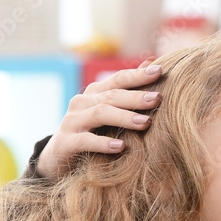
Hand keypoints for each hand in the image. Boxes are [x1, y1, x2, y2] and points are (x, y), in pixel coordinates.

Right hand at [36, 59, 162, 177]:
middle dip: (136, 96)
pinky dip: (103, 143)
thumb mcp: (110, 110)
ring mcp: (72, 122)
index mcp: (95, 93)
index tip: (160, 70)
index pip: (118, 79)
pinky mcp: (66, 143)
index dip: (138, 74)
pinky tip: (121, 146)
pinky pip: (86, 141)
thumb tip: (152, 62)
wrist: (59, 158)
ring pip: (100, 114)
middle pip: (111, 96)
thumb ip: (129, 89)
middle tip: (157, 98)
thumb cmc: (93, 132)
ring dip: (124, 117)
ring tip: (146, 122)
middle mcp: (82, 103)